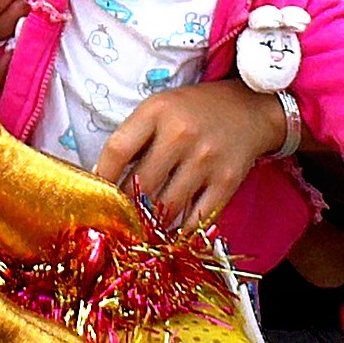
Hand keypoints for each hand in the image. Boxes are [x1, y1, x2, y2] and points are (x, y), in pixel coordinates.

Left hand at [95, 79, 285, 228]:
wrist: (249, 108)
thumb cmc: (193, 111)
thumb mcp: (159, 109)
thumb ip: (133, 139)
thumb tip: (102, 181)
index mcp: (157, 111)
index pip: (117, 149)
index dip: (101, 178)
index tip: (94, 196)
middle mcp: (181, 134)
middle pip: (141, 185)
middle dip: (125, 208)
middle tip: (115, 221)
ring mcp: (206, 159)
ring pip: (166, 207)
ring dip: (150, 224)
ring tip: (139, 230)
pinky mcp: (227, 181)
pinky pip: (196, 219)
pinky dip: (180, 232)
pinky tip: (169, 234)